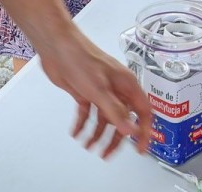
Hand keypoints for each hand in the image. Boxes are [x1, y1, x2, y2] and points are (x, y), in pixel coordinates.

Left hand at [36, 29, 153, 158]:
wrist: (56, 46)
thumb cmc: (81, 59)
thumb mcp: (100, 90)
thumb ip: (115, 111)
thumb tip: (132, 130)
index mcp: (126, 85)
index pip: (143, 112)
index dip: (144, 131)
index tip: (140, 148)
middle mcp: (116, 88)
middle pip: (122, 119)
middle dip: (116, 139)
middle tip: (107, 154)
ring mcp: (100, 90)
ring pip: (104, 119)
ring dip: (97, 134)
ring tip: (89, 147)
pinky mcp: (85, 91)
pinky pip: (87, 113)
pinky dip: (82, 124)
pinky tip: (76, 133)